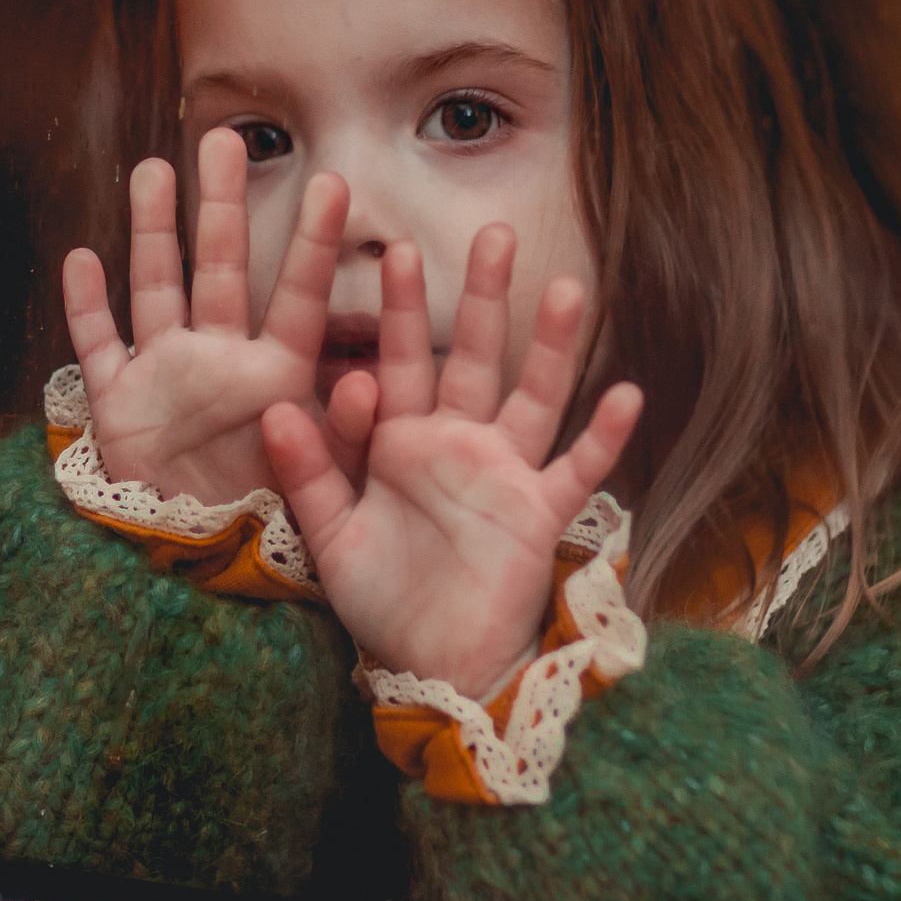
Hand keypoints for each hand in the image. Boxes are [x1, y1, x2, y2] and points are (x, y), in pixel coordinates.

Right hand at [61, 128, 364, 506]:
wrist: (202, 575)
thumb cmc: (271, 528)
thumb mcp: (319, 483)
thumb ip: (342, 435)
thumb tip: (366, 384)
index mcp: (275, 374)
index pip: (297, 295)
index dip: (311, 241)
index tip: (333, 181)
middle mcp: (218, 360)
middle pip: (219, 268)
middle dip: (221, 205)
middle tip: (227, 139)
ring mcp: (164, 376)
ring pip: (156, 288)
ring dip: (152, 231)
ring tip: (154, 169)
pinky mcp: (118, 407)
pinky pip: (98, 349)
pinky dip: (88, 309)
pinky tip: (82, 260)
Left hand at [261, 224, 642, 696]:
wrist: (432, 667)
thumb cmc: (381, 601)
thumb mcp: (330, 537)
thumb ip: (308, 474)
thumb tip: (273, 409)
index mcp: (400, 443)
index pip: (397, 362)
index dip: (395, 311)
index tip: (392, 252)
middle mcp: (456, 444)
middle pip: (473, 357)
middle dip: (483, 297)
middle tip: (495, 233)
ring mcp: (505, 474)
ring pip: (534, 396)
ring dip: (552, 347)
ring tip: (568, 288)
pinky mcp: (539, 514)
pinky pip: (577, 469)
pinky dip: (603, 436)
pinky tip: (628, 394)